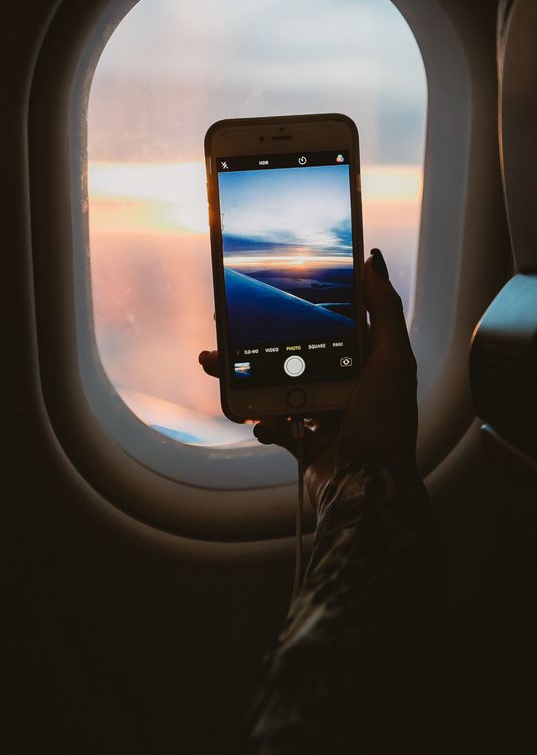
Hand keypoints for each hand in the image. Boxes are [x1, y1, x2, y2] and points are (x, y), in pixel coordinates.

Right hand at [199, 250, 416, 511]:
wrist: (367, 492)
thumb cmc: (385, 426)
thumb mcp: (392, 360)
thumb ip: (384, 310)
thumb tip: (373, 262)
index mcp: (365, 361)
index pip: (328, 323)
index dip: (299, 307)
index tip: (269, 290)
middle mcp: (344, 384)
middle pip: (292, 352)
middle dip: (257, 341)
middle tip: (227, 329)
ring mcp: (321, 413)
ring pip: (274, 384)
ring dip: (245, 376)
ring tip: (218, 366)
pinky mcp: (304, 441)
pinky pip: (273, 423)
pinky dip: (263, 421)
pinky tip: (263, 422)